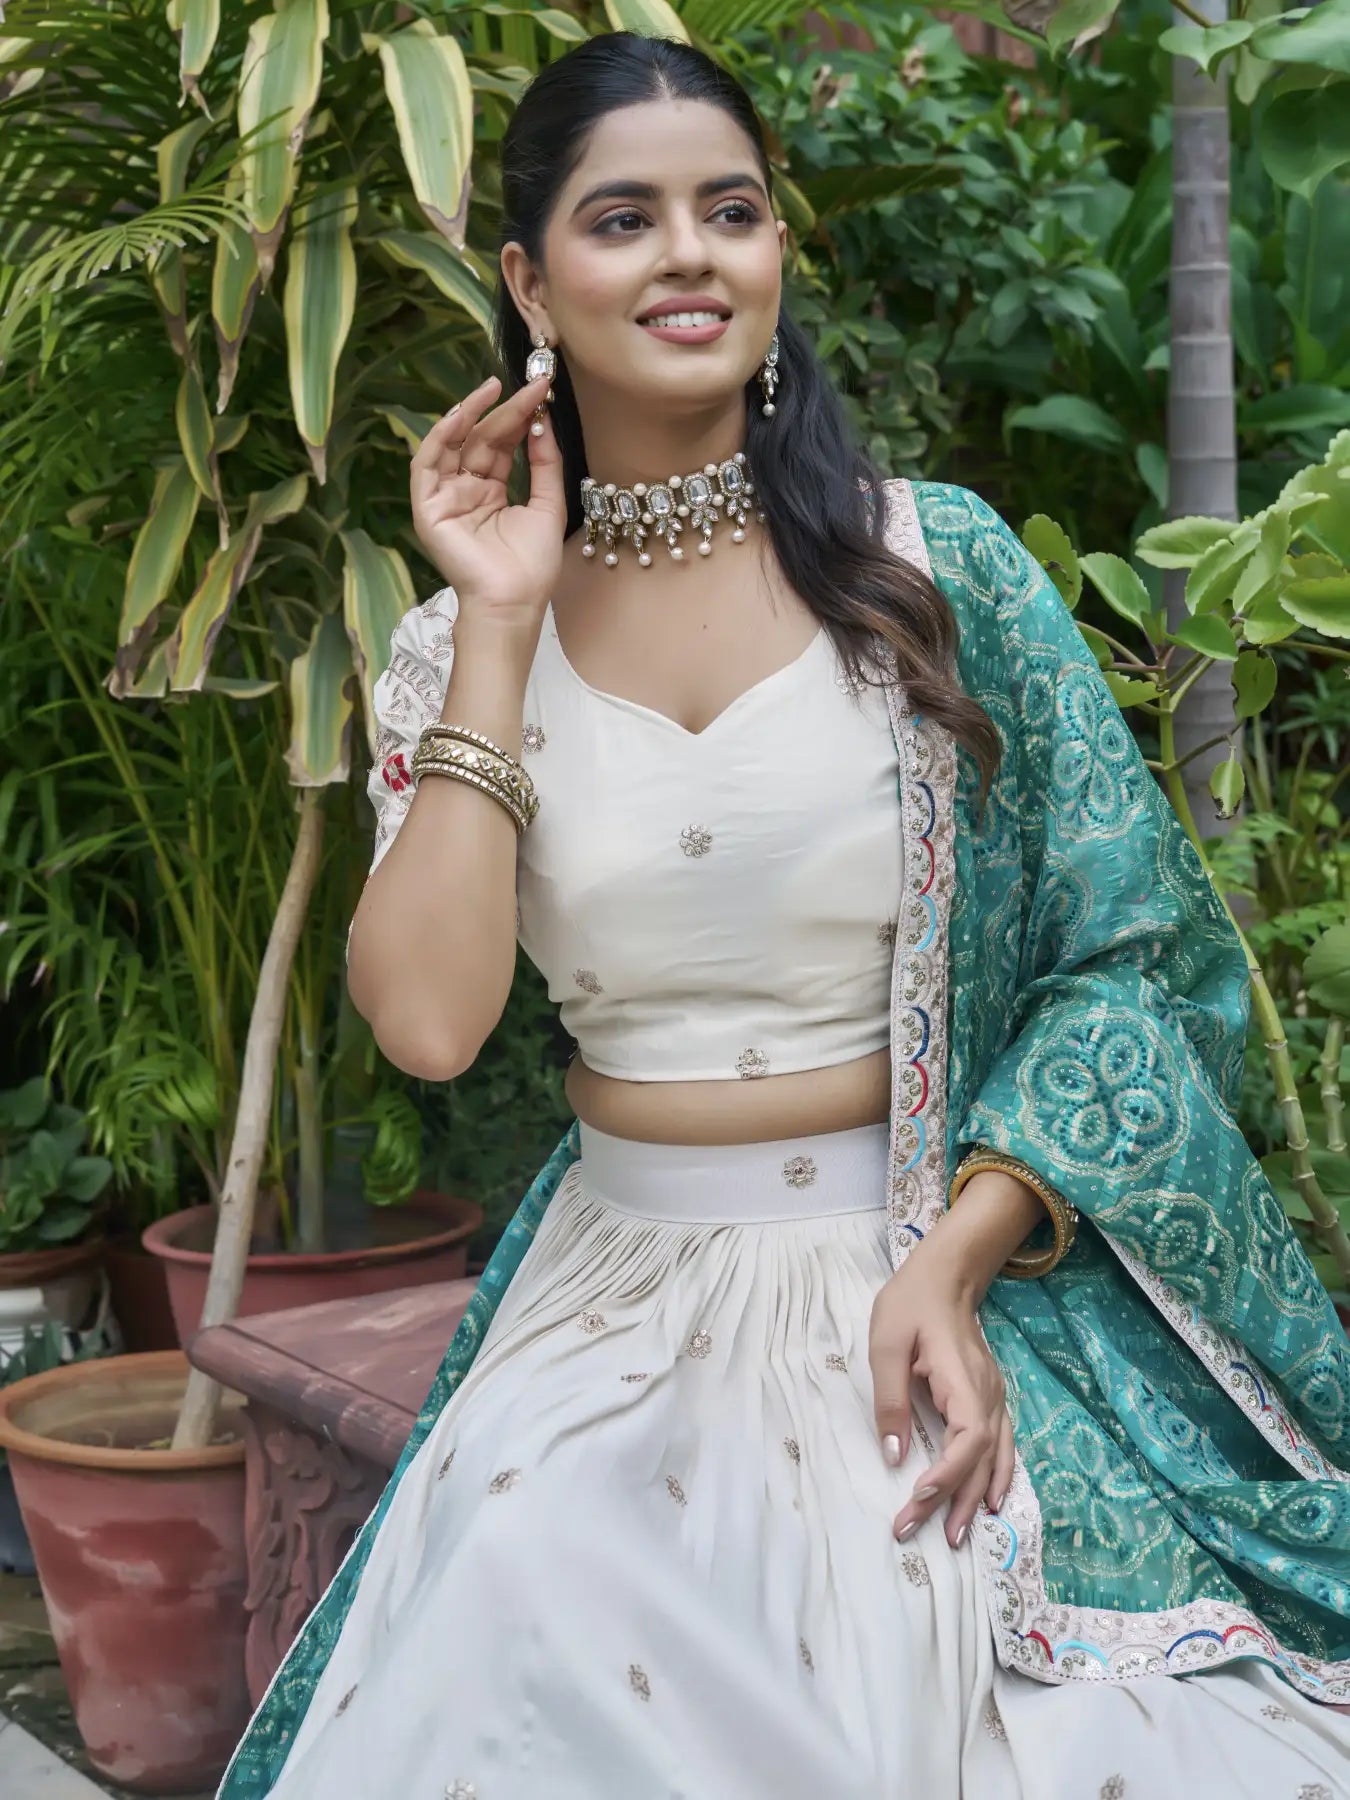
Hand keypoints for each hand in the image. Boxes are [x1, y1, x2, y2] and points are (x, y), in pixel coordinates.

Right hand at [410, 373, 565, 630]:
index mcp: (491, 493)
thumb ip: (544, 463)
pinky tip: (463, 416)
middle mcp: (465, 491)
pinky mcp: (427, 509)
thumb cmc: (531, 566)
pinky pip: (427, 465)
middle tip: (529, 385)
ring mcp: (445, 499)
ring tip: (494, 389)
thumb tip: (542, 422)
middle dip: (502, 411)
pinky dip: (441, 438)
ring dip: (470, 414)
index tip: (542, 391)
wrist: (514, 602)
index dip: (518, 417)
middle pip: (480, 440)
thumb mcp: (547, 505)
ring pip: (452, 446)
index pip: (500, 445)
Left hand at [868, 1246, 1014, 1549]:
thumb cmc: (910, 1304)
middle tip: (922, 1534)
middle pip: (979, 1458)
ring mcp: (994, 1395)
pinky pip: (1002, 1445)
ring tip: (956, 1535)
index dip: (948, 1474)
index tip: (918, 1497)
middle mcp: (987, 1394)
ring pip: (994, 1457)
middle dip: (953, 1500)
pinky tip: (988, 1501)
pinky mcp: (990, 1396)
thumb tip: (894, 1455)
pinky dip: (997, 1476)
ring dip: (975, 1497)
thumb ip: (890, 1399)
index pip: (967, 1439)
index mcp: (962, 1379)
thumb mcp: (886, 1343)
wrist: (944, 1274)